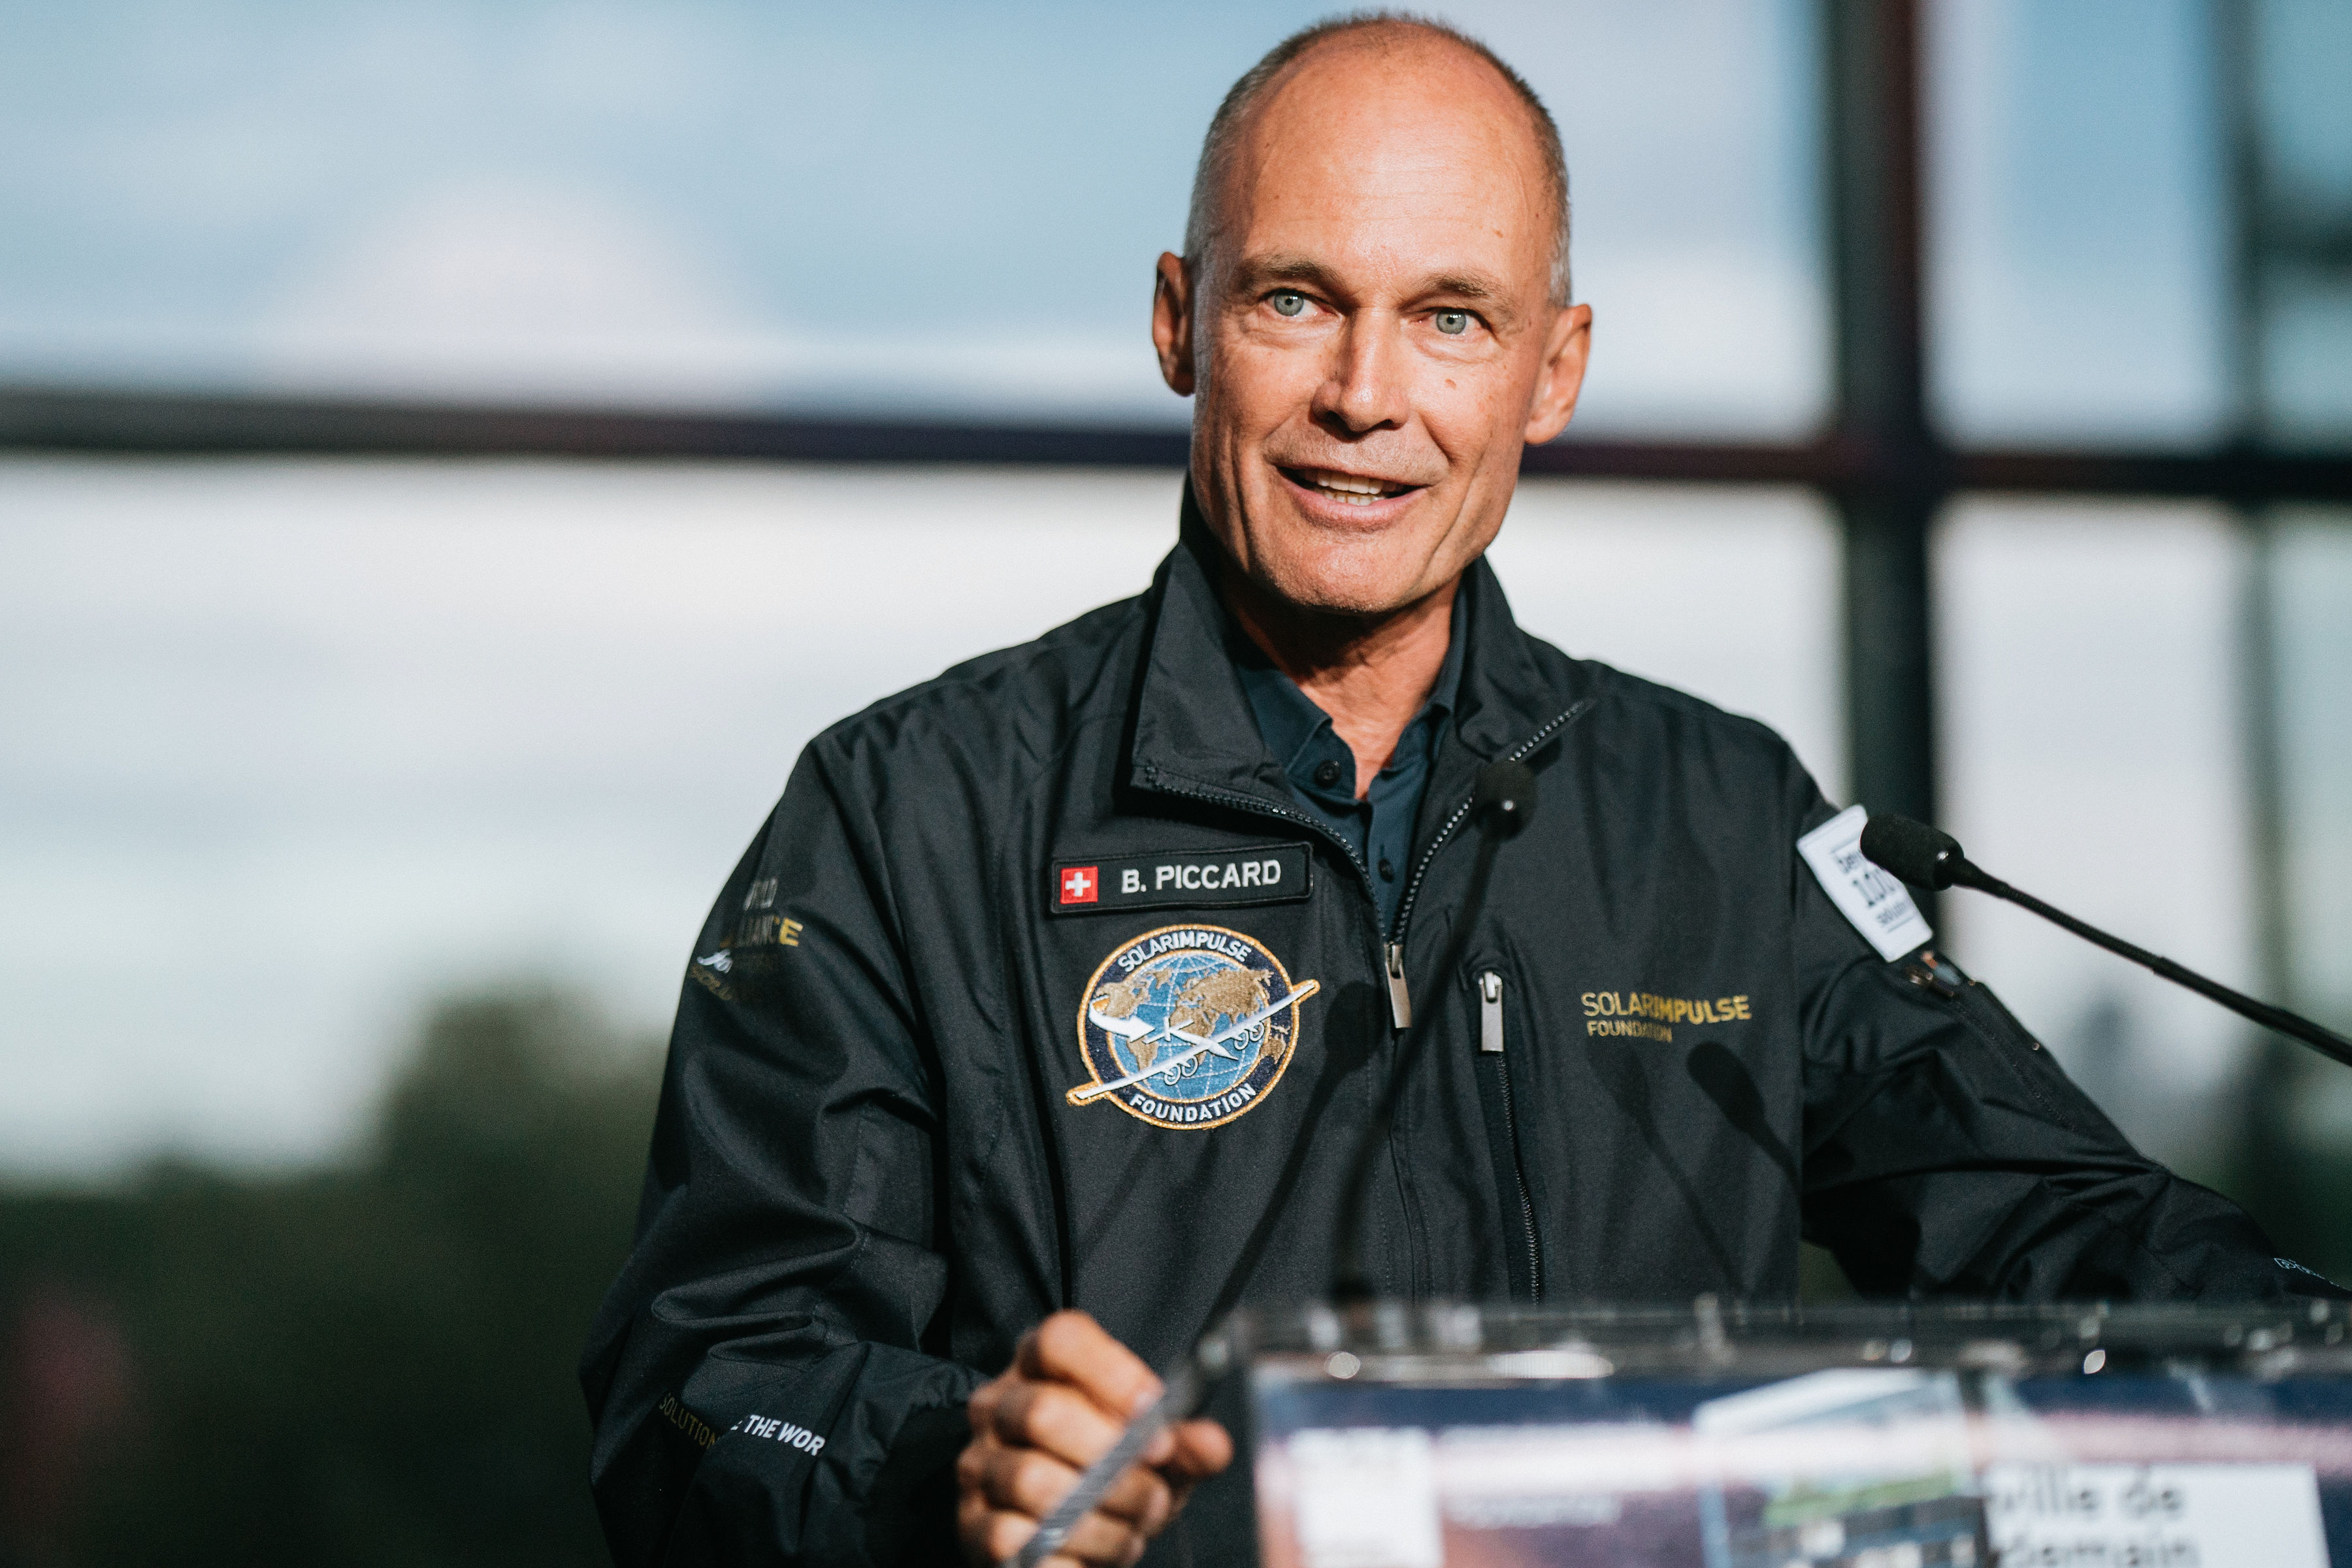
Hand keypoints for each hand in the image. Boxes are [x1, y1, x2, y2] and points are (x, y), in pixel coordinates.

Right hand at [957, 1310, 1231, 1567]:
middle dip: (1113, 1461)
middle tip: (1154, 1490)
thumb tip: (1211, 1445)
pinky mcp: (973, 1525)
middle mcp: (999, 1407)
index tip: (1154, 1411)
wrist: (1066, 1532)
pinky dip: (1069, 1555)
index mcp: (1041, 1367)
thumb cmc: (1112, 1475)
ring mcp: (980, 1466)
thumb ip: (1187, 1444)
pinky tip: (1096, 1552)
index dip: (1112, 1373)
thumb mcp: (1156, 1453)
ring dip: (1100, 1515)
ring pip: (1033, 1482)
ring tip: (1133, 1526)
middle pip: (1042, 1412)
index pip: (1060, 1340)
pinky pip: (1013, 1540)